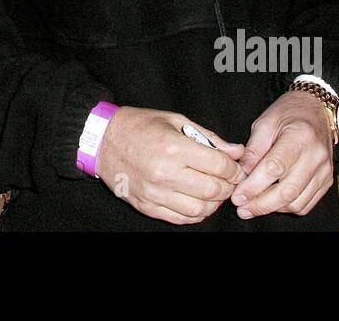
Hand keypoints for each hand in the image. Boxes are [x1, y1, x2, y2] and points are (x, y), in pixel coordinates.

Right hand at [95, 106, 246, 224]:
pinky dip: (195, 214)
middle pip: (213, 190)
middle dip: (228, 186)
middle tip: (228, 180)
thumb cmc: (138, 126)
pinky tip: (197, 202)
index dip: (234, 169)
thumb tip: (236, 151)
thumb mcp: (174, 120)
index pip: (218, 166)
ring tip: (213, 192)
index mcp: (174, 147)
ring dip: (213, 203)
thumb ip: (208, 136)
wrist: (102, 140)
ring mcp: (155, 192)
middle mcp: (165, 172)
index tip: (235, 167)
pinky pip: (180, 218)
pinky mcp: (147, 205)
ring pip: (199, 209)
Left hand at [232, 90, 334, 218]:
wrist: (317, 111)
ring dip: (272, 209)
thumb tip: (242, 173)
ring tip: (252, 207)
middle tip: (241, 209)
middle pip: (287, 191)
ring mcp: (324, 171)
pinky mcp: (326, 181)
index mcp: (300, 137)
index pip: (275, 168)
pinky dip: (287, 207)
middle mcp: (316, 157)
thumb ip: (253, 149)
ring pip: (297, 202)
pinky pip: (306, 204)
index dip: (254, 186)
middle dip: (261, 204)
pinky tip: (271, 202)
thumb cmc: (288, 113)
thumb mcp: (265, 122)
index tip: (237, 196)